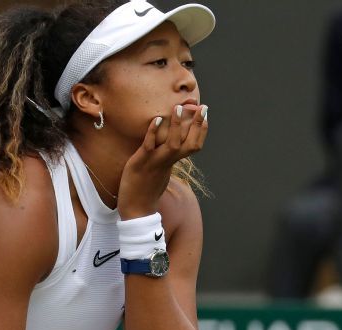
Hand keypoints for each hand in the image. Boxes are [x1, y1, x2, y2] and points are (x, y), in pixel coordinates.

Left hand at [117, 103, 208, 219]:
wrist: (136, 210)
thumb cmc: (146, 191)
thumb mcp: (159, 171)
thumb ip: (165, 159)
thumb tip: (168, 149)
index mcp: (172, 162)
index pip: (193, 145)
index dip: (201, 131)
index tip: (205, 115)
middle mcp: (167, 162)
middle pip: (189, 143)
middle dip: (198, 125)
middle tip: (203, 107)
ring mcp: (155, 162)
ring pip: (173, 144)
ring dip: (177, 126)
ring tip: (178, 108)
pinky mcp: (140, 163)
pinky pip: (149, 146)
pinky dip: (153, 133)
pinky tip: (156, 120)